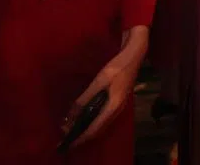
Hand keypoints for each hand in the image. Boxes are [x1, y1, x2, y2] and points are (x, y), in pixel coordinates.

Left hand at [61, 27, 144, 148]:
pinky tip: (84, 117)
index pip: (94, 129)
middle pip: (98, 130)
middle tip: (65, 134)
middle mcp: (116, 111)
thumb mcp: (99, 82)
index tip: (67, 141)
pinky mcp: (117, 102)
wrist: (133, 57)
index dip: (80, 137)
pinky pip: (103, 118)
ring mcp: (118, 107)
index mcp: (113, 107)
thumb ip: (85, 98)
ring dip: (86, 128)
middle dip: (82, 135)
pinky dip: (92, 121)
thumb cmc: (116, 68)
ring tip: (72, 127)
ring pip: (101, 125)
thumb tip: (71, 115)